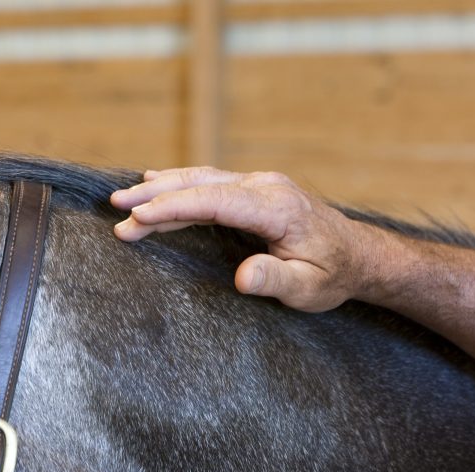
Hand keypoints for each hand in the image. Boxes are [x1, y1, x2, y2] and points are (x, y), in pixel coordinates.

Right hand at [110, 167, 382, 311]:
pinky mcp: (253, 189)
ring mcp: (259, 184)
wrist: (357, 254)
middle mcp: (265, 187)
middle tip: (116, 208)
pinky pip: (209, 183)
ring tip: (124, 200)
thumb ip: (276, 279)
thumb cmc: (332, 274)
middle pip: (200, 183)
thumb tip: (243, 278)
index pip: (214, 201)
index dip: (173, 207)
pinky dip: (179, 184)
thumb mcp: (309, 288)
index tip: (138, 217)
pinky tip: (156, 181)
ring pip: (200, 179)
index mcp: (276, 208)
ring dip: (161, 188)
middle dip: (155, 195)